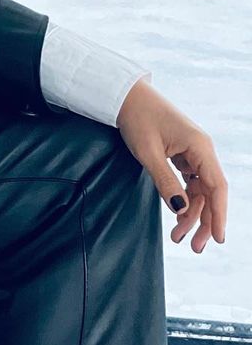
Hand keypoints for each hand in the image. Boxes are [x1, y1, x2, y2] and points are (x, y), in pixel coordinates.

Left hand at [116, 78, 227, 252]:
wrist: (125, 97)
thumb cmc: (137, 119)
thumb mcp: (148, 153)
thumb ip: (165, 182)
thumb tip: (181, 210)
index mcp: (200, 147)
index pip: (217, 187)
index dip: (219, 215)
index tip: (218, 238)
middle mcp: (202, 150)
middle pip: (211, 192)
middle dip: (204, 221)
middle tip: (193, 247)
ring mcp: (193, 152)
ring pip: (200, 190)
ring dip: (191, 213)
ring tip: (177, 237)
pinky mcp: (183, 154)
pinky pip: (190, 182)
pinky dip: (184, 199)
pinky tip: (177, 215)